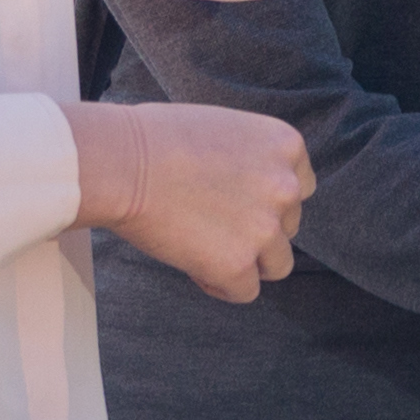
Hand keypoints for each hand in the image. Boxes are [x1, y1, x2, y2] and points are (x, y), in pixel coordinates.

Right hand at [70, 101, 314, 298]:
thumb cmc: (155, 139)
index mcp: (286, 146)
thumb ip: (252, 159)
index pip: (299, 188)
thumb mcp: (224, 129)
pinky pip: (245, 291)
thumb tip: (254, 195)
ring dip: (246, 260)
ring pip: (276, 264)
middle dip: (255, 229)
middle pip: (288, 226)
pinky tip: (193, 265)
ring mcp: (266, 228)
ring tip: (203, 247)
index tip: (234, 201)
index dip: (266, 200)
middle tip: (209, 222)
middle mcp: (287, 186)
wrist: (121, 162)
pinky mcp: (238, 264)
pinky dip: (220, 285)